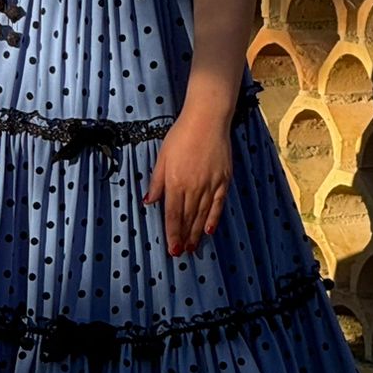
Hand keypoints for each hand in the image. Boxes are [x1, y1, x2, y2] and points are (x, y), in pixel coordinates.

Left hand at [142, 109, 230, 257]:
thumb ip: (156, 182)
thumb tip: (149, 201)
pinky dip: (213, 218)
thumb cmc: (181, 135)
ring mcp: (210, 184)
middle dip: (183, 237)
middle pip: (187, 218)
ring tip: (193, 247)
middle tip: (182, 252)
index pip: (172, 214)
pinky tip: (209, 230)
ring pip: (202, 214)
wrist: (207, 120)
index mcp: (175, 182)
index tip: (172, 248)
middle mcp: (193, 187)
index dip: (172, 233)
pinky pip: (218, 204)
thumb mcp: (162, 157)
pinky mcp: (223, 180)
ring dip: (196, 232)